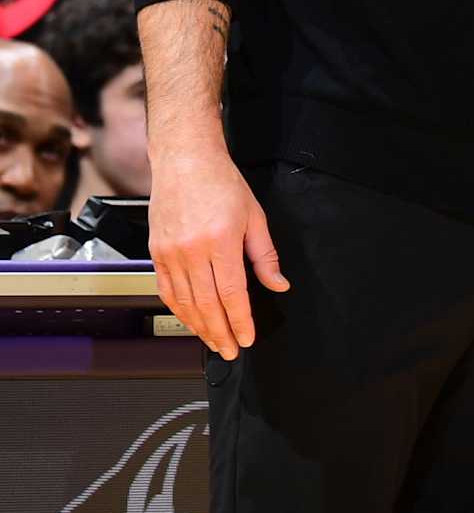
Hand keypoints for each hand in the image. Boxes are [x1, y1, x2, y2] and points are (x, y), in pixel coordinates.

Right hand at [148, 144, 288, 358]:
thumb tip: (278, 284)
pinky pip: (168, 292)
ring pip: (185, 304)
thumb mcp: (255, 216)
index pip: (232, 294)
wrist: (186, 162)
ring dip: (200, 328)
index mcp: (221, 241)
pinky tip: (191, 321)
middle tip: (230, 350)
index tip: (246, 338)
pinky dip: (180, 312)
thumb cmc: (222, 183)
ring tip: (214, 342)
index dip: (240, 321)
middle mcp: (192, 251)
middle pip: (207, 305)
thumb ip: (265, 255)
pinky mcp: (156, 255)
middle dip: (220, 333)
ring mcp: (170, 255)